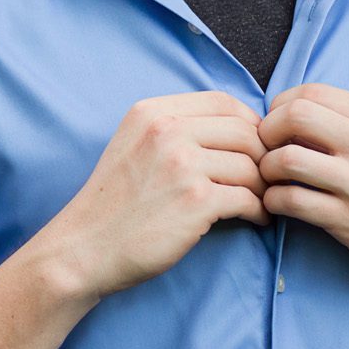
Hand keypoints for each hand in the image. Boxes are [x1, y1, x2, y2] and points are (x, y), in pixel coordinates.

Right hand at [37, 91, 269, 301]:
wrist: (85, 247)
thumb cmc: (114, 202)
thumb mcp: (133, 143)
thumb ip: (172, 127)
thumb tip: (236, 126)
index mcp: (152, 111)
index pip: (222, 101)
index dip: (249, 122)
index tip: (254, 146)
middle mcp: (167, 130)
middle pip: (244, 132)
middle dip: (261, 157)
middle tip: (264, 179)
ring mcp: (182, 165)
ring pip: (251, 167)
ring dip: (261, 187)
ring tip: (259, 201)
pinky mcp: (195, 202)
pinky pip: (248, 199)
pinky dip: (258, 211)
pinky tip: (255, 219)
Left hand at [255, 82, 348, 290]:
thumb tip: (298, 111)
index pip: (312, 93)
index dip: (281, 106)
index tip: (277, 124)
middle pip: (294, 117)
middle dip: (267, 131)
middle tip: (266, 149)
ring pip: (288, 160)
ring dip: (267, 169)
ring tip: (270, 178)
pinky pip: (293, 202)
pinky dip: (274, 201)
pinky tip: (278, 204)